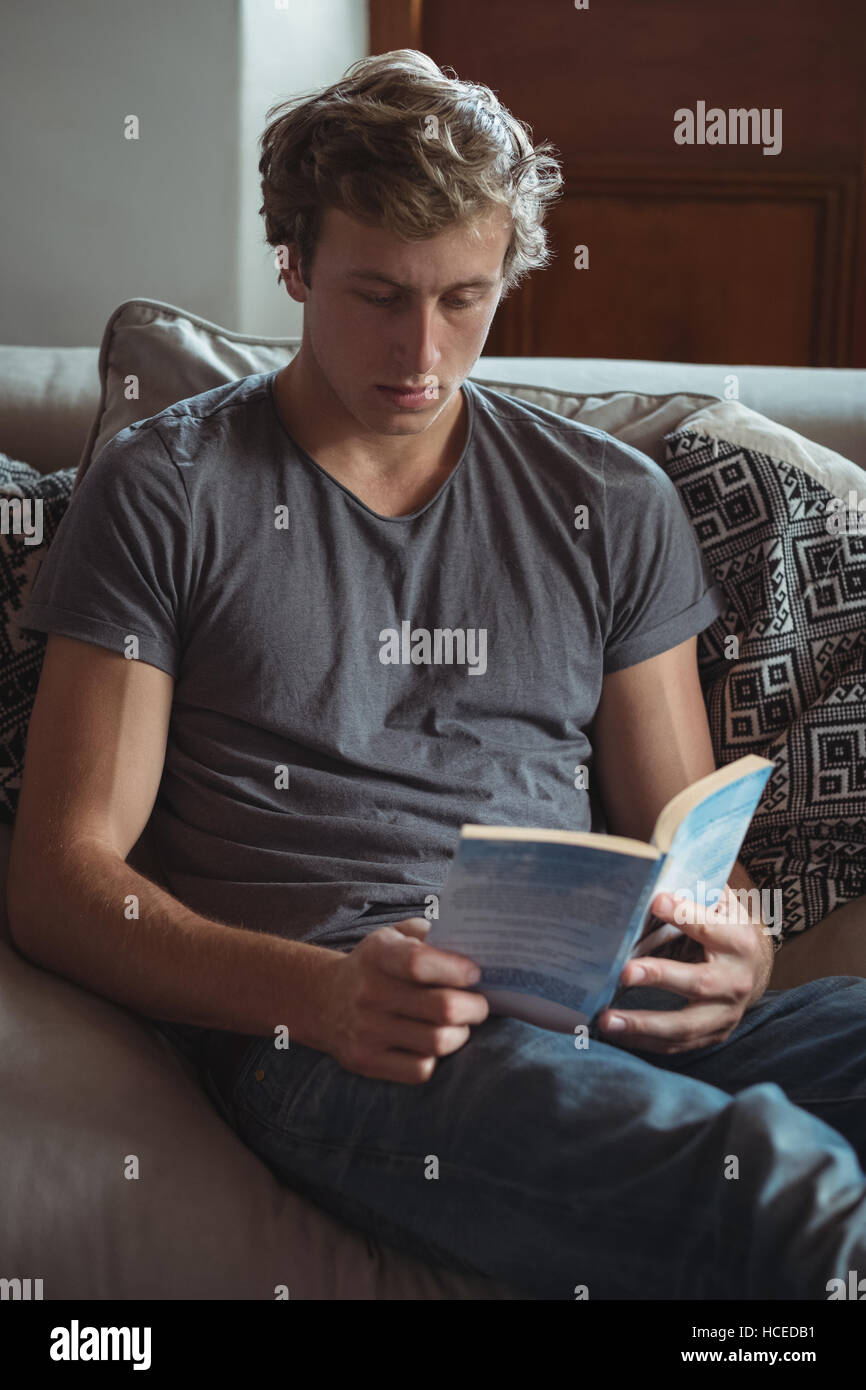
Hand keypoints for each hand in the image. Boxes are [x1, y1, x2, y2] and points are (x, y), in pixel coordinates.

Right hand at [324, 918, 489, 1083]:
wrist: (322, 1000)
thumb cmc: (374, 966)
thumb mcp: (391, 937)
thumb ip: (426, 933)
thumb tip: (471, 941)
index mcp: (378, 955)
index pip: (420, 963)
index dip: (456, 969)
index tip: (474, 973)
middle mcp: (369, 993)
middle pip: (442, 1007)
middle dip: (474, 1007)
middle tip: (480, 1005)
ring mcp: (366, 1030)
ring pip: (438, 1041)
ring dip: (460, 1034)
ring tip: (460, 1025)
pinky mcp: (366, 1061)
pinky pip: (420, 1070)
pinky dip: (436, 1058)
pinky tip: (434, 1044)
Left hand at [597, 887, 773, 1055]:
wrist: (754, 969)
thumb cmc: (723, 928)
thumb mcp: (719, 906)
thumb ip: (694, 893)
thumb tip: (653, 874)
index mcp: (738, 941)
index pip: (709, 927)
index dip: (683, 914)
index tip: (653, 902)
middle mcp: (737, 980)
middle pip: (698, 982)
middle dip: (659, 977)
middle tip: (623, 972)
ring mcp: (726, 1013)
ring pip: (685, 1025)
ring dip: (643, 1024)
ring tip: (607, 1020)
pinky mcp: (713, 1034)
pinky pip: (677, 1044)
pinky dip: (645, 1042)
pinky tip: (617, 1035)